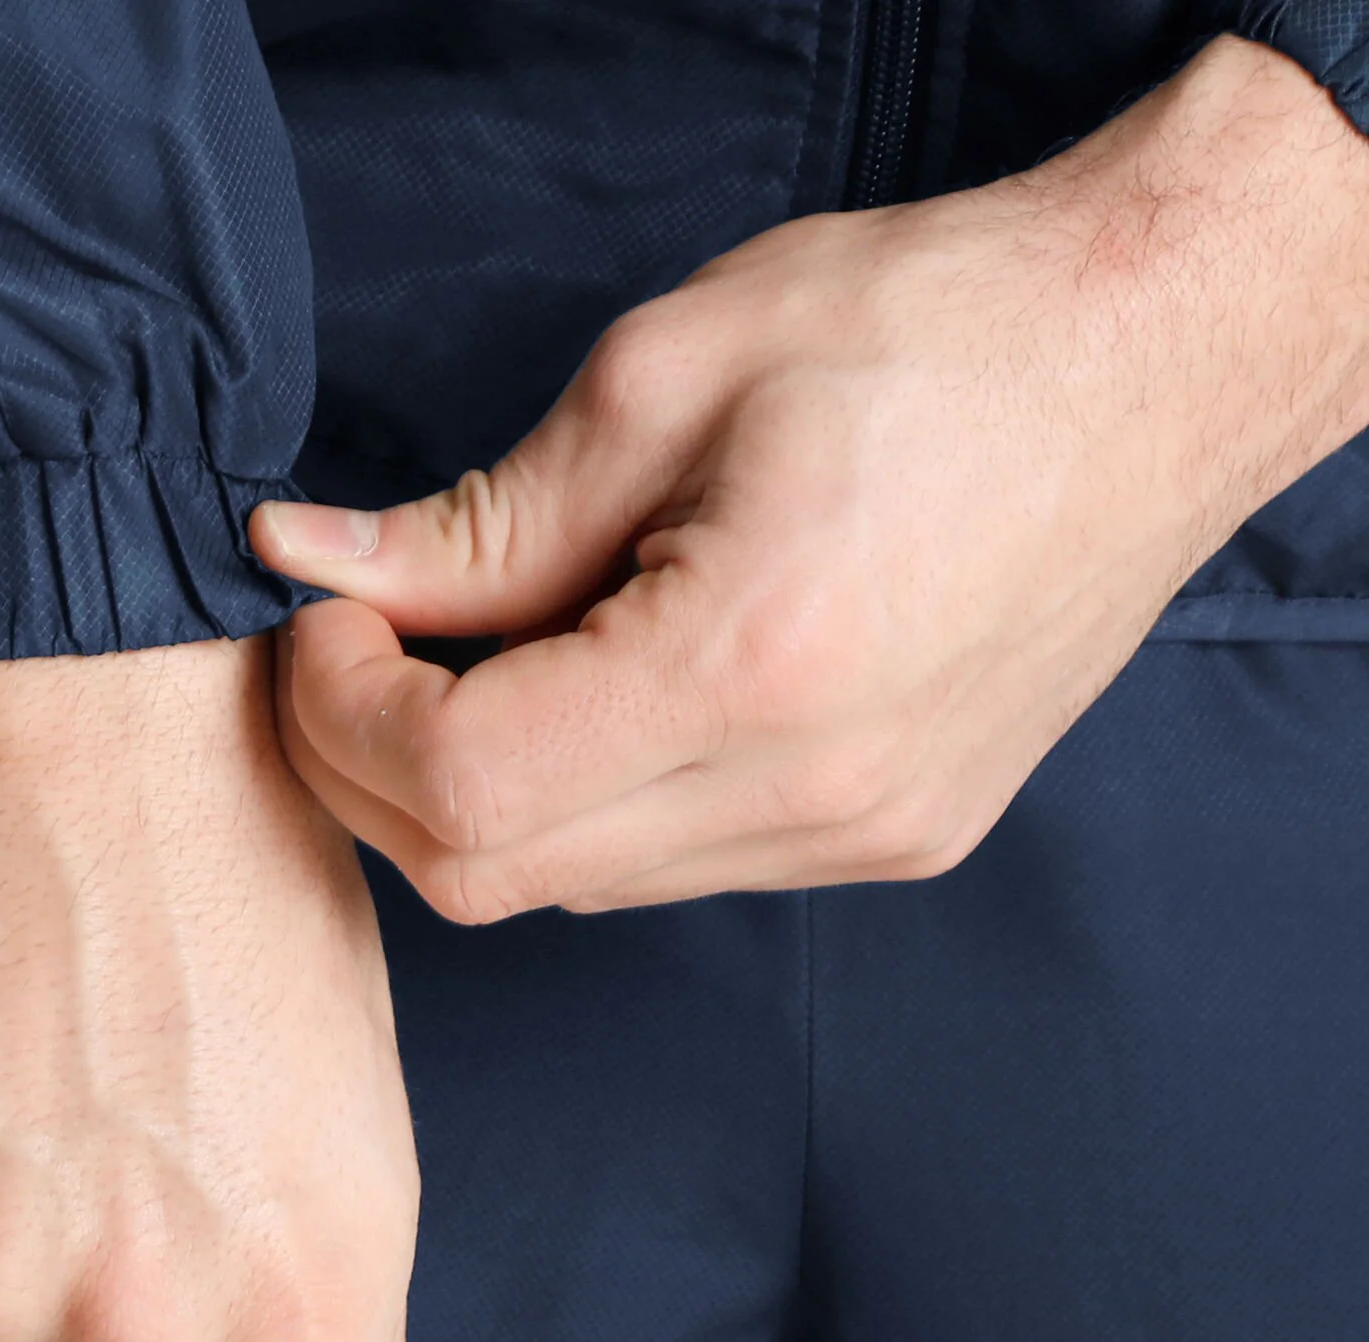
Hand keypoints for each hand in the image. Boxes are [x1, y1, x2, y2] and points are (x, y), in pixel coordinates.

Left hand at [252, 35, 1368, 919]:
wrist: (1155, 365)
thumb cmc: (936, 328)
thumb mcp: (672, 373)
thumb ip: (479, 517)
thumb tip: (314, 566)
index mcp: (752, 664)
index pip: (461, 788)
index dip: (341, 719)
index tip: (325, 625)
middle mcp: (811, 795)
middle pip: (492, 876)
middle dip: (376, 774)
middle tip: (363, 651)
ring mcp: (859, 840)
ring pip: (571, 886)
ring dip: (480, 791)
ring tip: (490, 656)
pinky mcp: (888, 844)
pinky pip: (667, 868)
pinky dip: (585, 803)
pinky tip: (599, 696)